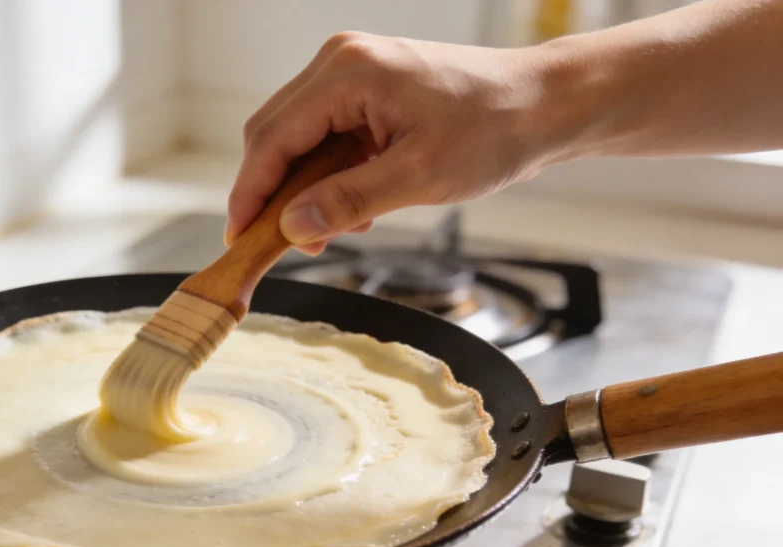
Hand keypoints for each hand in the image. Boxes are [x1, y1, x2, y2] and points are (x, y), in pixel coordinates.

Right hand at [225, 32, 551, 254]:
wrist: (545, 104)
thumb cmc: (494, 129)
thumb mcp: (419, 177)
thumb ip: (350, 201)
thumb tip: (292, 227)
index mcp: (347, 72)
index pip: (273, 138)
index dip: (250, 193)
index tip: (238, 238)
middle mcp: (341, 63)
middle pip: (275, 134)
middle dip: (273, 194)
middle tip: (281, 246)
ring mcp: (354, 73)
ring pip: (300, 139)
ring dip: (305, 189)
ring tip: (332, 231)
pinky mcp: (369, 90)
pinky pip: (328, 137)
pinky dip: (330, 176)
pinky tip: (358, 207)